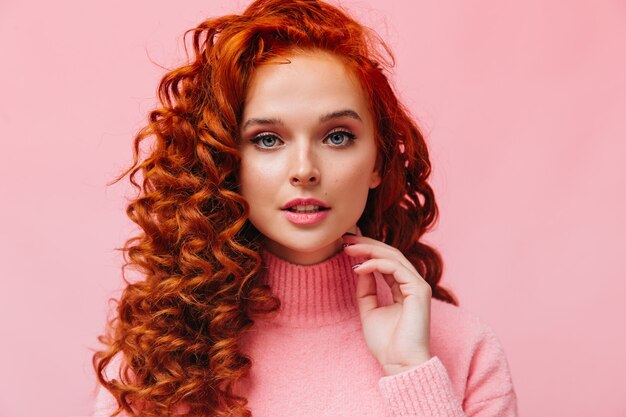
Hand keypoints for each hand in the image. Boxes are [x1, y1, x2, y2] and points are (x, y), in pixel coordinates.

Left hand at [342, 233, 432, 375]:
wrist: (399, 364)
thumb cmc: (386, 344)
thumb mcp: (369, 310)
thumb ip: (366, 289)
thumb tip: (360, 268)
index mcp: (403, 288)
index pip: (386, 261)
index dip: (367, 251)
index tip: (346, 246)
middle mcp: (413, 284)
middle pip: (390, 254)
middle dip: (366, 244)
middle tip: (345, 238)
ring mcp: (418, 286)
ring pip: (393, 256)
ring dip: (368, 249)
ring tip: (348, 249)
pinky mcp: (419, 290)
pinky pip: (395, 268)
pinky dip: (375, 264)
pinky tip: (358, 268)